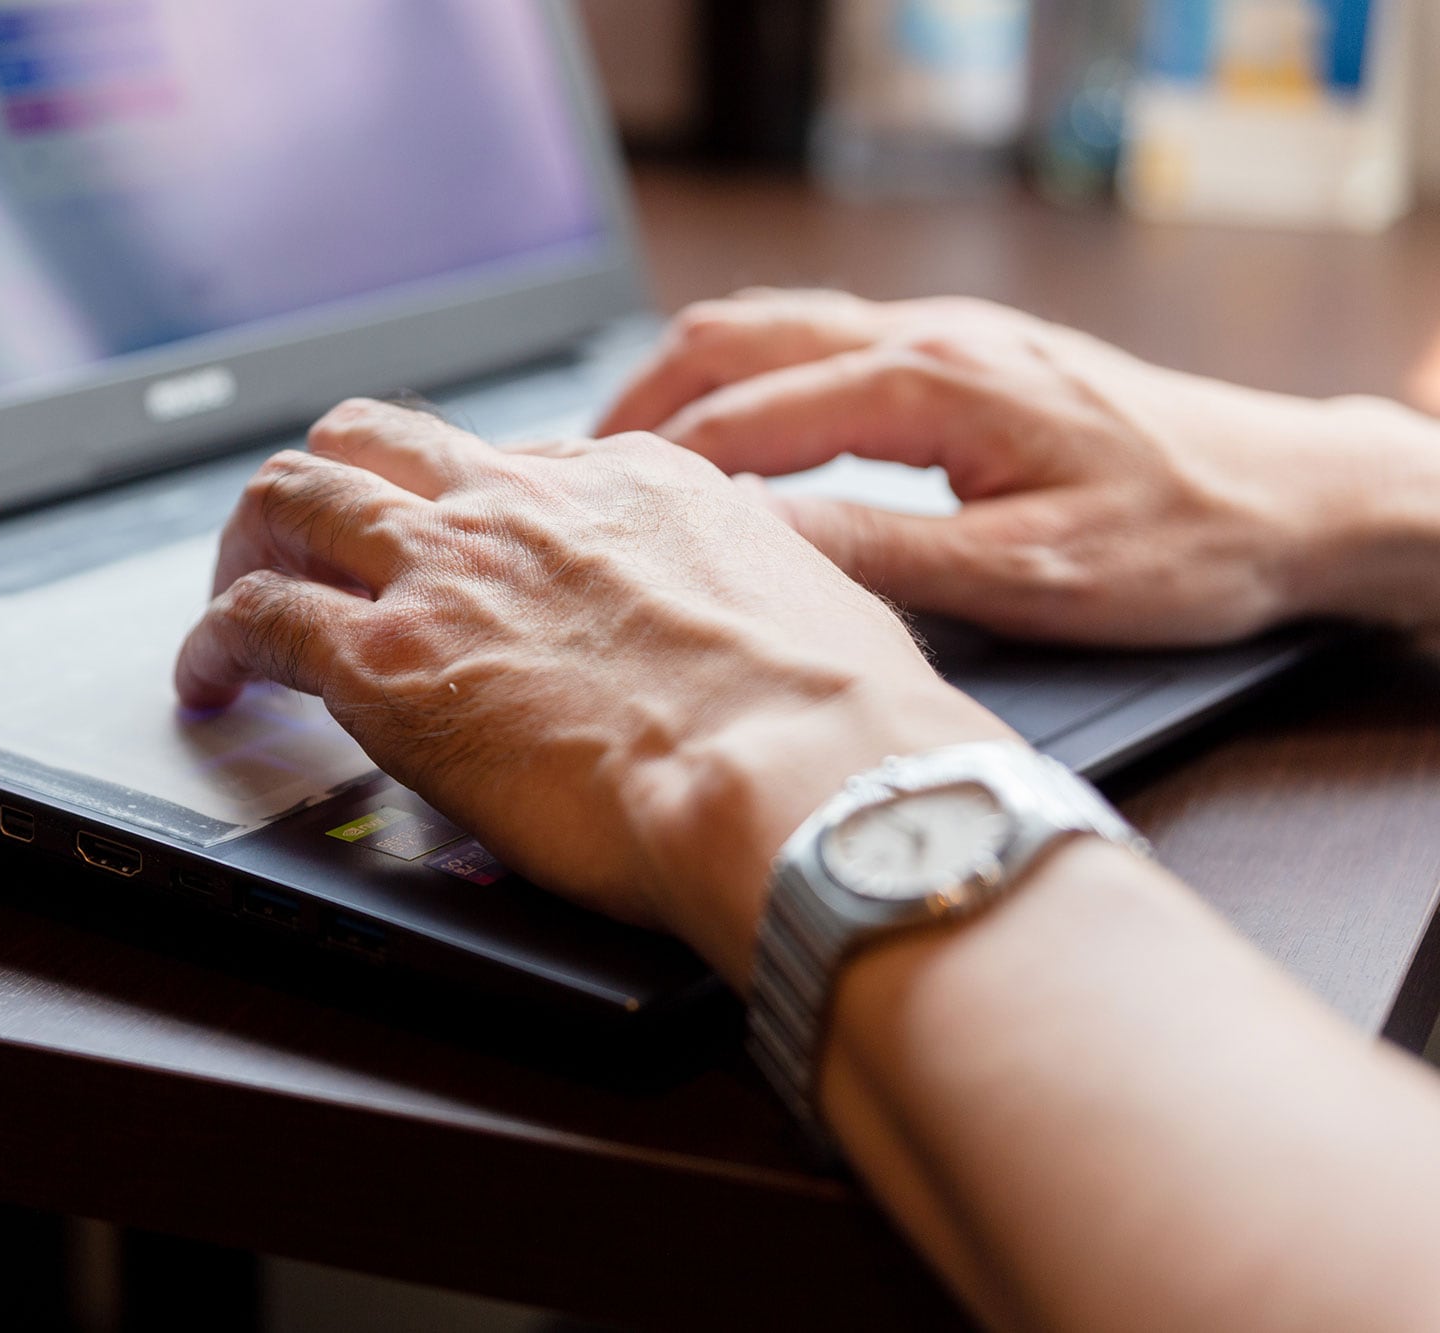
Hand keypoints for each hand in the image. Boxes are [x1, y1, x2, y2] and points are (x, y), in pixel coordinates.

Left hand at [175, 400, 1007, 986]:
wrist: (801, 773)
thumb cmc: (832, 717)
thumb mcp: (807, 597)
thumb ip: (743, 580)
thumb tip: (743, 608)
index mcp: (629, 479)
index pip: (503, 464)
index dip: (460, 512)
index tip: (451, 561)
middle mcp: (524, 502)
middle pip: (376, 440)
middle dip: (327, 488)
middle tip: (306, 549)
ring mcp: (449, 568)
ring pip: (293, 496)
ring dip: (250, 543)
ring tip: (232, 600)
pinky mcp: (389, 660)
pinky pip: (256, 619)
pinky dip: (213, 642)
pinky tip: (209, 683)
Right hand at [601, 289, 1439, 644]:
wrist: (1301, 497)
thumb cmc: (1186, 541)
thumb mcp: (1023, 574)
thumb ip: (877, 552)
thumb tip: (753, 543)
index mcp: (933, 384)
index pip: (746, 417)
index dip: (655, 468)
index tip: (590, 510)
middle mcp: (932, 338)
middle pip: (738, 335)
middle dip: (643, 397)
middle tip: (578, 468)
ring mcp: (951, 337)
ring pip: (779, 328)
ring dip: (695, 382)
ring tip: (634, 452)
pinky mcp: (971, 358)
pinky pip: (828, 346)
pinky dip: (755, 382)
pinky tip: (742, 438)